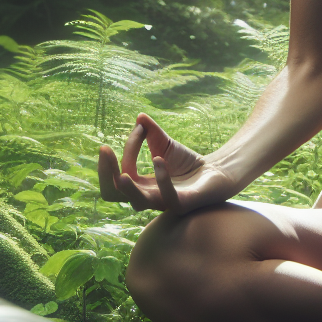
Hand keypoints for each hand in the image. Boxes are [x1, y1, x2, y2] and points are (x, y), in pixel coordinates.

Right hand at [97, 113, 233, 214]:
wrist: (217, 171)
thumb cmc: (188, 162)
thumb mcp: (165, 144)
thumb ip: (151, 133)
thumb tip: (139, 117)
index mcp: (139, 186)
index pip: (119, 172)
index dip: (126, 149)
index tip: (139, 128)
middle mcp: (147, 197)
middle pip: (113, 194)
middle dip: (105, 173)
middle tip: (104, 150)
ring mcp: (163, 203)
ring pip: (137, 203)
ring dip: (128, 187)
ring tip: (122, 172)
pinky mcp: (183, 203)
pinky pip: (168, 197)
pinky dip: (161, 178)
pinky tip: (158, 159)